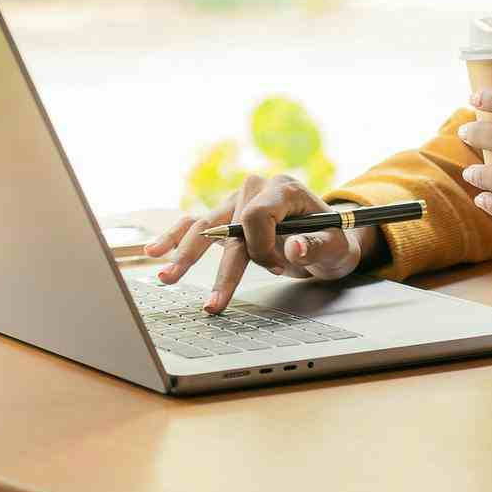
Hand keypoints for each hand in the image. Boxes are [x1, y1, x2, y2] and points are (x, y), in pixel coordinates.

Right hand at [141, 174, 364, 313]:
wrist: (326, 236)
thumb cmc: (332, 239)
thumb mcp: (335, 245)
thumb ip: (316, 245)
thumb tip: (295, 250)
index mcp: (283, 189)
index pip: (256, 216)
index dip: (262, 247)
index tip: (278, 266)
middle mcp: (254, 189)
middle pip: (224, 226)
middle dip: (214, 265)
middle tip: (211, 302)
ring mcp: (235, 202)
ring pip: (203, 226)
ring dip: (184, 254)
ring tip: (167, 277)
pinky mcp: (223, 216)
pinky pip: (194, 224)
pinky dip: (174, 237)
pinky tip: (155, 251)